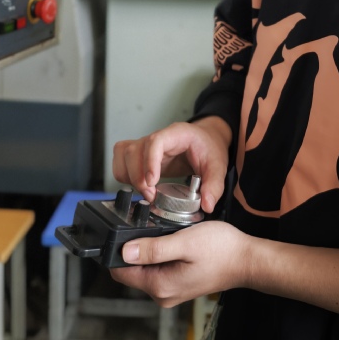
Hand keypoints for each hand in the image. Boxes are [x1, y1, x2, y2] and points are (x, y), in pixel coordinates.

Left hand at [110, 221, 249, 306]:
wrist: (246, 260)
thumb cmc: (221, 250)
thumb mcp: (184, 242)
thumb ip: (154, 248)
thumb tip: (124, 251)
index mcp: (160, 285)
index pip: (121, 272)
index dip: (117, 251)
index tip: (123, 231)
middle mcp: (162, 294)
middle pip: (132, 270)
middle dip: (136, 247)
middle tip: (152, 226)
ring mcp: (171, 291)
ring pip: (145, 267)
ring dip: (149, 249)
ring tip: (167, 233)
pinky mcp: (179, 284)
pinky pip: (159, 268)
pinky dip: (161, 253)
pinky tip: (175, 241)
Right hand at [112, 117, 230, 212]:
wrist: (206, 140)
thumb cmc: (209, 148)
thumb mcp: (218, 165)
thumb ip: (214, 185)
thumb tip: (206, 205)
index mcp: (177, 134)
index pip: (156, 141)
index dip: (150, 161)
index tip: (152, 182)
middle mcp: (158, 137)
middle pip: (134, 150)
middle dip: (138, 177)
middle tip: (152, 196)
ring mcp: (146, 145)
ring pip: (124, 154)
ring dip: (129, 177)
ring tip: (146, 192)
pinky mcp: (140, 154)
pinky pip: (121, 159)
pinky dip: (123, 175)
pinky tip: (139, 186)